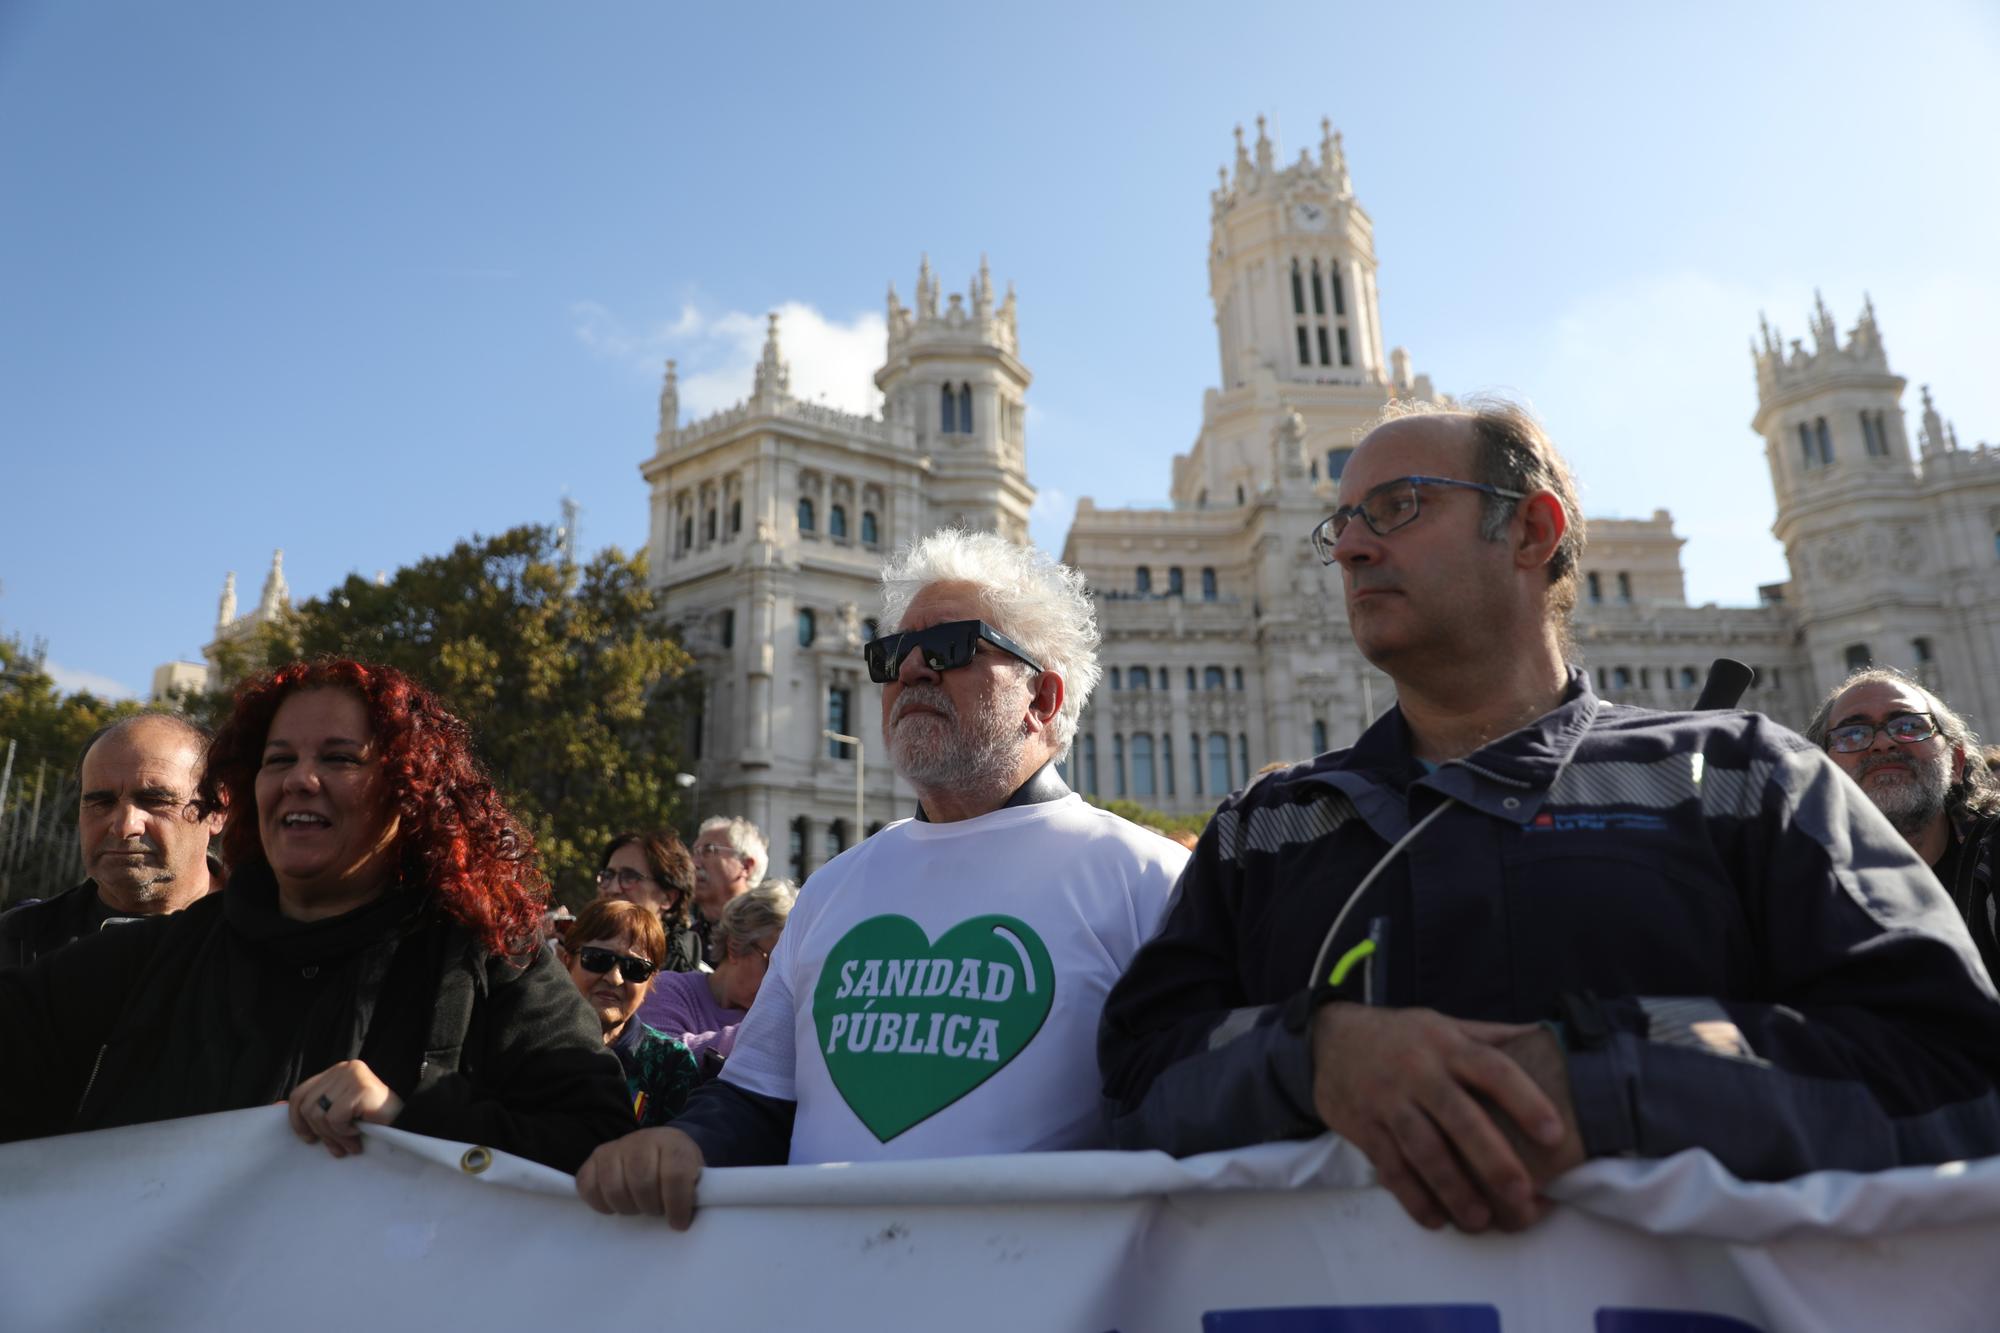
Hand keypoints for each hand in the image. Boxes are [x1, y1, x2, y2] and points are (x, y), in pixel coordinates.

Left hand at [288, 1059, 403, 1158]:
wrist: (408, 1125)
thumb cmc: (374, 1122)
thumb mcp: (339, 1112)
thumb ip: (317, 1108)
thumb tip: (275, 1108)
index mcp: (336, 1072)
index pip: (300, 1093)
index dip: (297, 1119)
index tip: (308, 1139)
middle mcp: (343, 1068)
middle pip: (307, 1106)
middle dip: (320, 1133)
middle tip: (337, 1148)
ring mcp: (352, 1075)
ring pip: (319, 1114)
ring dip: (334, 1136)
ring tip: (350, 1143)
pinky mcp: (361, 1087)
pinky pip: (336, 1117)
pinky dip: (345, 1132)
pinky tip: (359, 1133)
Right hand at [575, 1127, 705, 1228]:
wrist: (663, 1147)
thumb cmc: (679, 1168)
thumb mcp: (695, 1176)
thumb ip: (693, 1193)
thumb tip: (683, 1220)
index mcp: (673, 1143)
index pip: (674, 1175)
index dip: (677, 1205)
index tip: (679, 1223)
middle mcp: (643, 1139)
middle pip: (641, 1182)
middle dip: (650, 1206)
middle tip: (656, 1210)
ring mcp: (616, 1146)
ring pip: (614, 1187)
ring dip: (627, 1207)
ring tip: (638, 1207)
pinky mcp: (595, 1157)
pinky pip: (587, 1185)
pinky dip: (600, 1203)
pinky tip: (614, 1205)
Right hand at [1309, 1003, 1567, 1232]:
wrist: (1329, 1040)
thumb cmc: (1402, 1037)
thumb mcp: (1445, 1024)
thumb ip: (1492, 1037)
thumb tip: (1548, 1040)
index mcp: (1448, 1046)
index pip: (1493, 1070)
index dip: (1525, 1101)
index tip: (1554, 1134)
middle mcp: (1419, 1073)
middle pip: (1460, 1119)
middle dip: (1492, 1160)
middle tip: (1522, 1194)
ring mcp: (1388, 1102)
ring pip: (1424, 1151)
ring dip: (1454, 1189)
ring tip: (1480, 1220)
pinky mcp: (1364, 1128)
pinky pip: (1391, 1168)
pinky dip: (1413, 1197)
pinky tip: (1437, 1219)